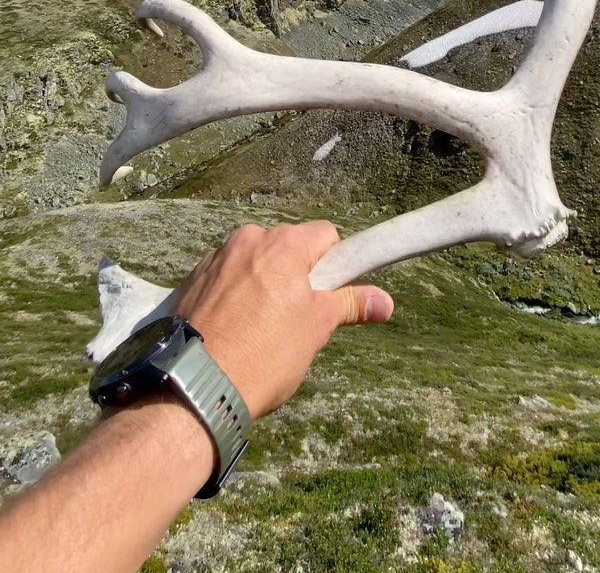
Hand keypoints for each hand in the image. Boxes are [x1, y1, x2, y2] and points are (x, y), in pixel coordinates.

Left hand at [172, 220, 393, 419]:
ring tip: (259, 332)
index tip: (329, 295)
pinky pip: (226, 278)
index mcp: (283, 244)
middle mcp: (248, 240)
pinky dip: (234, 296)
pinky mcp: (191, 279)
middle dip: (296, 277)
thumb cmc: (262, 356)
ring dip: (263, 285)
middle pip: (287, 248)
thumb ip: (349, 305)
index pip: (325, 235)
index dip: (334, 264)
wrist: (192, 386)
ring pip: (255, 263)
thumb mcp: (315, 329)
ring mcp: (216, 258)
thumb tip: (386, 301)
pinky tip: (232, 331)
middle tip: (296, 320)